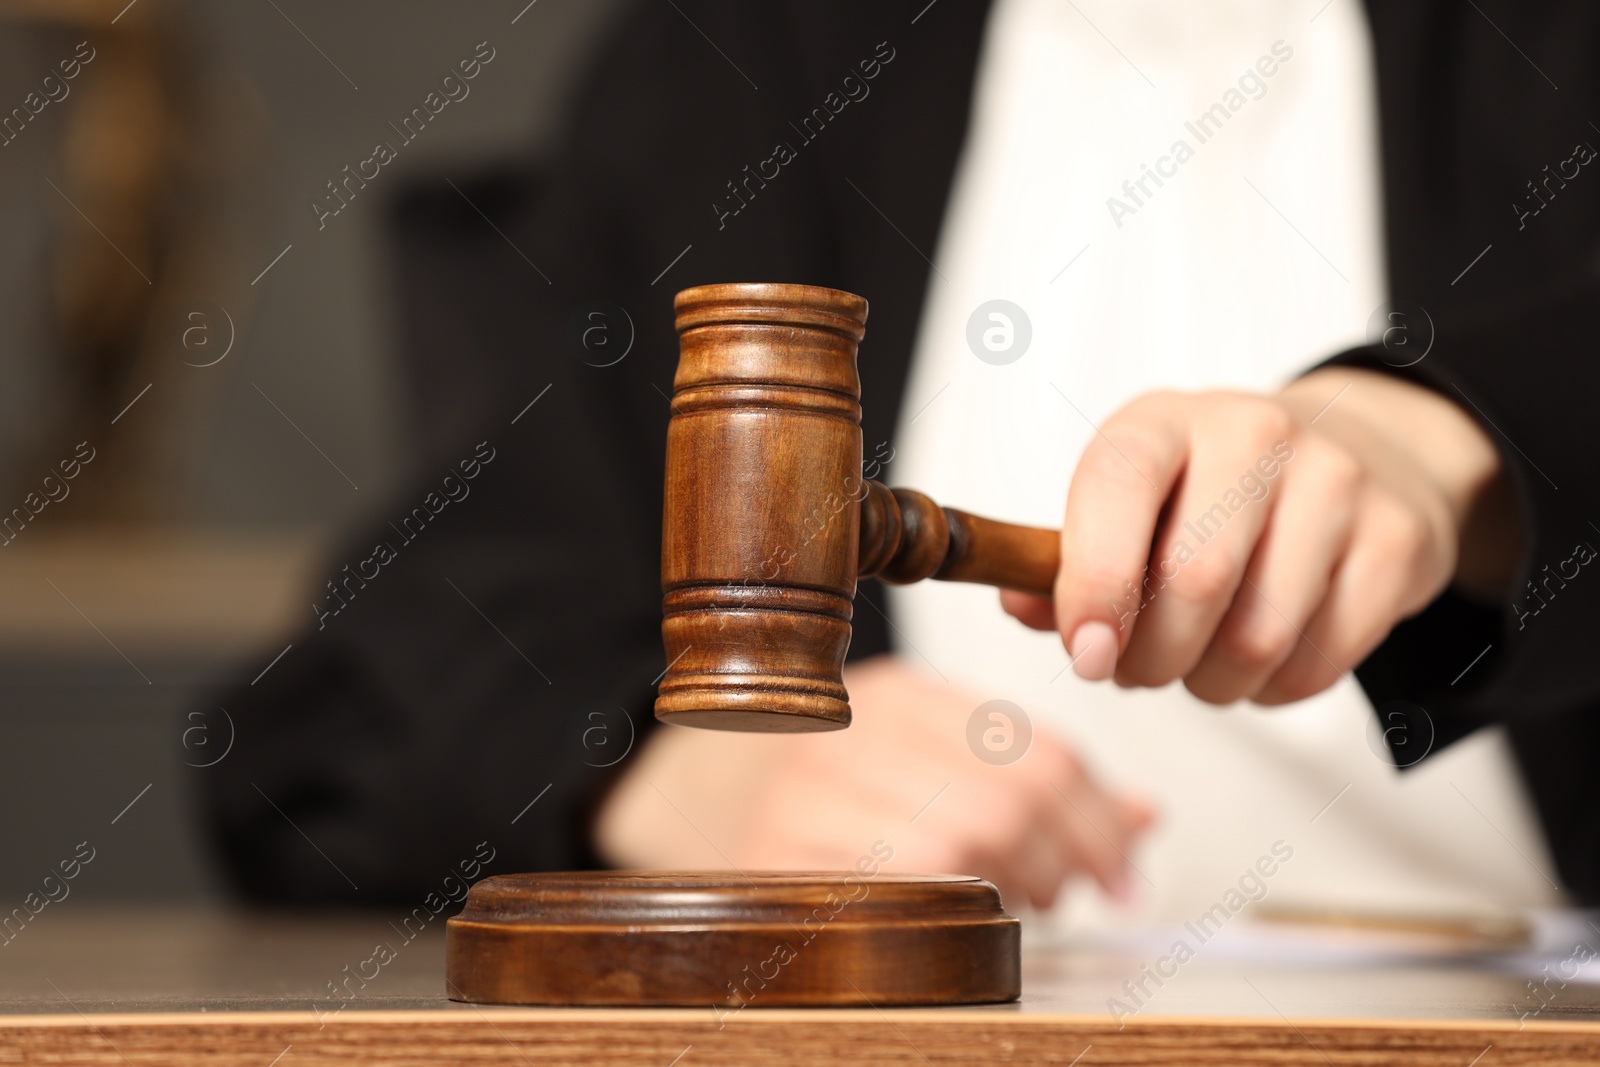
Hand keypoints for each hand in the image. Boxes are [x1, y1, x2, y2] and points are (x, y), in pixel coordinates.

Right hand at [595, 655, 1153, 907]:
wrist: (694, 806)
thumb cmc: (831, 795)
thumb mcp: (931, 765)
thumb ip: (1032, 786)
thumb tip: (1143, 818)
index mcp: (895, 693)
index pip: (1031, 744)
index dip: (1096, 813)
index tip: (1121, 864)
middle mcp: (848, 729)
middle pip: (1006, 795)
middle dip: (1066, 857)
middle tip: (1075, 891)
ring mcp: (803, 791)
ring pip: (962, 839)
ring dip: (1018, 888)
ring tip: (1021, 902)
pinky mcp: (772, 857)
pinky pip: (896, 886)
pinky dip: (950, 909)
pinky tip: (960, 916)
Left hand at [1002, 367, 1519, 704]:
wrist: (1357, 454)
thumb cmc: (1214, 494)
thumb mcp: (1127, 504)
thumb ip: (1064, 562)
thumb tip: (1022, 604)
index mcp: (1163, 423)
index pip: (1116, 487)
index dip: (1094, 584)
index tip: (1087, 652)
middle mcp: (1252, 434)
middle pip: (1194, 580)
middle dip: (1152, 658)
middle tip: (1138, 670)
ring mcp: (1336, 480)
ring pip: (1259, 635)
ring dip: (1213, 683)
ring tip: (1202, 665)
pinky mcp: (1397, 539)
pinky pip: (1322, 660)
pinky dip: (1276, 689)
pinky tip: (1263, 662)